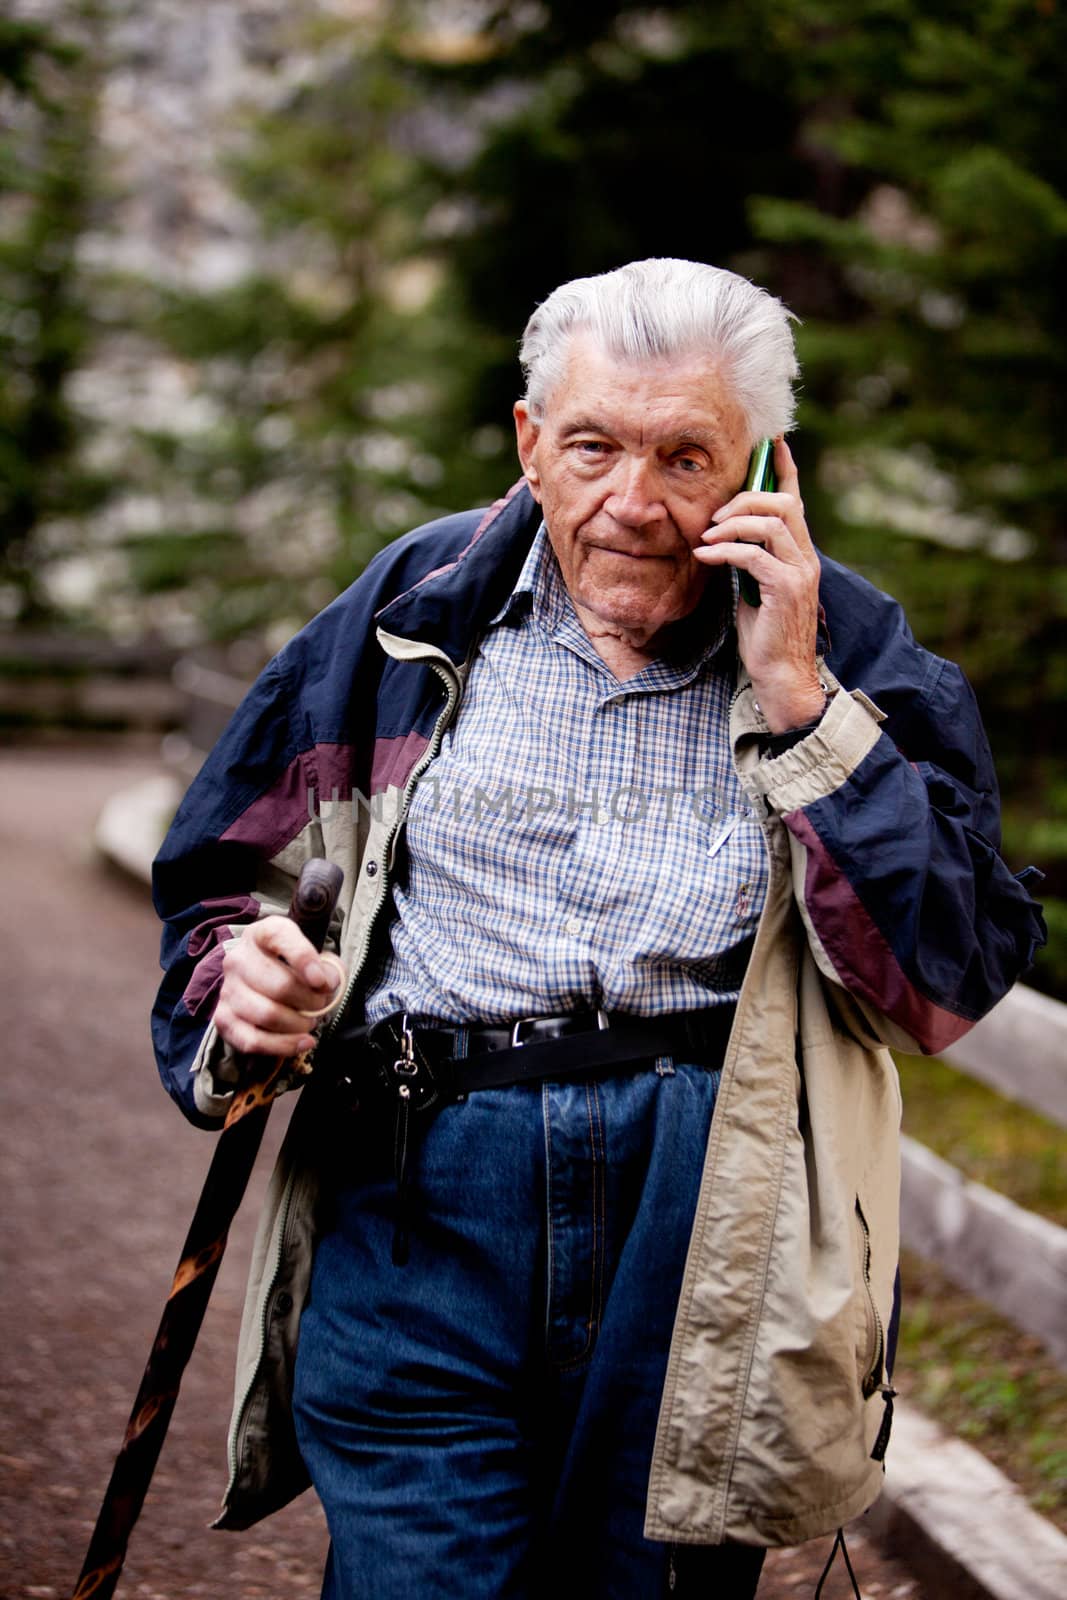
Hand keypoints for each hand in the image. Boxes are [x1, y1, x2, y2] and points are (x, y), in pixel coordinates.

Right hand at [214, 916, 340, 1058]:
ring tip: (309, 1022)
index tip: (322, 982)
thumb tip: (325, 984)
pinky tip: (302, 1043)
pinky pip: (252, 1040)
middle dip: (309, 1002)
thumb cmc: (296, 970)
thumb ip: (328, 968)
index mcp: (262, 934)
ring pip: (267, 1015)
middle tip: (320, 1006)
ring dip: (297, 1025)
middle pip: (279, 985)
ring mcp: (227, 989)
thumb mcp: (316, 960)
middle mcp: (238, 958)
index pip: (280, 937)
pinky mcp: (223, 1018)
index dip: (304, 959)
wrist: (266, 983)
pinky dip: (282, 1046)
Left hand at [694, 437, 823, 732]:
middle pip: (784, 503)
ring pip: (772, 522)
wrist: (781, 675)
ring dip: (733, 522)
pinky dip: (725, 549)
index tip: (771, 442)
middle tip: (715, 516)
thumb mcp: (754, 589)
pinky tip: (704, 554)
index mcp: (800, 554)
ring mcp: (799, 572)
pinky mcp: (785, 589)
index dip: (784, 469)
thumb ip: (750, 559)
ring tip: (707, 535)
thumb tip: (724, 535)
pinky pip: (754, 554)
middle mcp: (806, 558)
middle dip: (746, 498)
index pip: (796, 500)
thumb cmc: (765, 636)